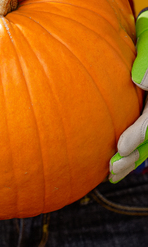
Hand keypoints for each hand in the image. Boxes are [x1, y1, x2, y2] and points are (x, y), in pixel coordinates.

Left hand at [109, 9, 147, 182]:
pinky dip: (134, 148)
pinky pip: (144, 133)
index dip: (141, 134)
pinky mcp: (147, 106)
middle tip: (112, 168)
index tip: (120, 146)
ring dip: (134, 158)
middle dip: (135, 156)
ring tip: (111, 173)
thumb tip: (140, 82)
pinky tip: (117, 160)